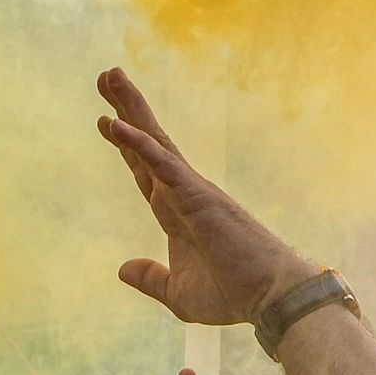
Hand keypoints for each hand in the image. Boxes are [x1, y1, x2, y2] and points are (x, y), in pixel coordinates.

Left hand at [98, 69, 317, 329]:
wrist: (269, 298)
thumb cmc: (234, 295)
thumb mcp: (178, 292)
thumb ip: (150, 279)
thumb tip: (123, 268)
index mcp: (177, 213)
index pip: (145, 171)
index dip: (126, 144)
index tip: (106, 119)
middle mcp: (184, 193)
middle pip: (147, 143)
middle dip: (126, 109)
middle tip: (107, 76)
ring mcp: (190, 190)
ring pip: (154, 141)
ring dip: (130, 109)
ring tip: (110, 76)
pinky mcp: (197, 195)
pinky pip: (162, 164)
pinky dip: (138, 143)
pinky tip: (115, 125)